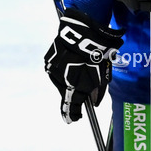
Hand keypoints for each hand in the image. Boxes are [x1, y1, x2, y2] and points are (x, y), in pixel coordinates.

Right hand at [45, 8, 123, 123]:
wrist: (84, 32)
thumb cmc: (97, 55)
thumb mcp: (102, 75)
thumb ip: (97, 91)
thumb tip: (93, 101)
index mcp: (73, 88)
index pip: (70, 108)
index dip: (73, 115)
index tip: (75, 118)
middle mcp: (60, 81)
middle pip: (67, 92)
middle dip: (75, 90)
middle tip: (85, 80)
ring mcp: (52, 70)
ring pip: (61, 80)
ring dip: (69, 77)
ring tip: (80, 65)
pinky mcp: (49, 59)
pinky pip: (57, 69)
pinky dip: (64, 67)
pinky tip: (72, 60)